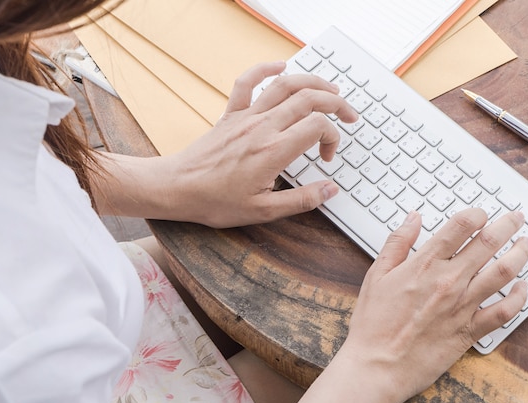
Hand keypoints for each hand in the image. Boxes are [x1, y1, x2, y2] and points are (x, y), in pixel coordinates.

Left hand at [160, 61, 357, 226]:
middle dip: (336, 103)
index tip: (326, 157)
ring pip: (285, 85)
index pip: (317, 127)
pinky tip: (280, 66)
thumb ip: (301, 200)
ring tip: (330, 89)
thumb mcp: (263, 211)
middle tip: (349, 115)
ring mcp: (246, 117)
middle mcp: (262, 128)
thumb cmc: (216, 201)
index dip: (332, 138)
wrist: (178, 188)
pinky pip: (247, 82)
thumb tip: (329, 190)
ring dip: (313, 82)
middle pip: (309, 99)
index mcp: (273, 152)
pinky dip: (265, 69)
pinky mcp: (231, 114)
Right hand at [291, 208, 527, 402]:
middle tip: (515, 218)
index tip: (480, 214)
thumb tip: (413, 218)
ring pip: (504, 272)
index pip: (461, 226)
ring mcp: (462, 305)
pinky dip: (519, 297)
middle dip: (507, 225)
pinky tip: (522, 287)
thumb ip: (397, 242)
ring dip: (520, 253)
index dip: (476, 214)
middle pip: (489, 243)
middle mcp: (448, 281)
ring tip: (525, 244)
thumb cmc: (373, 323)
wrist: (378, 364)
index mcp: (424, 264)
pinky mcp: (470, 330)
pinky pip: (505, 311)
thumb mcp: (376, 275)